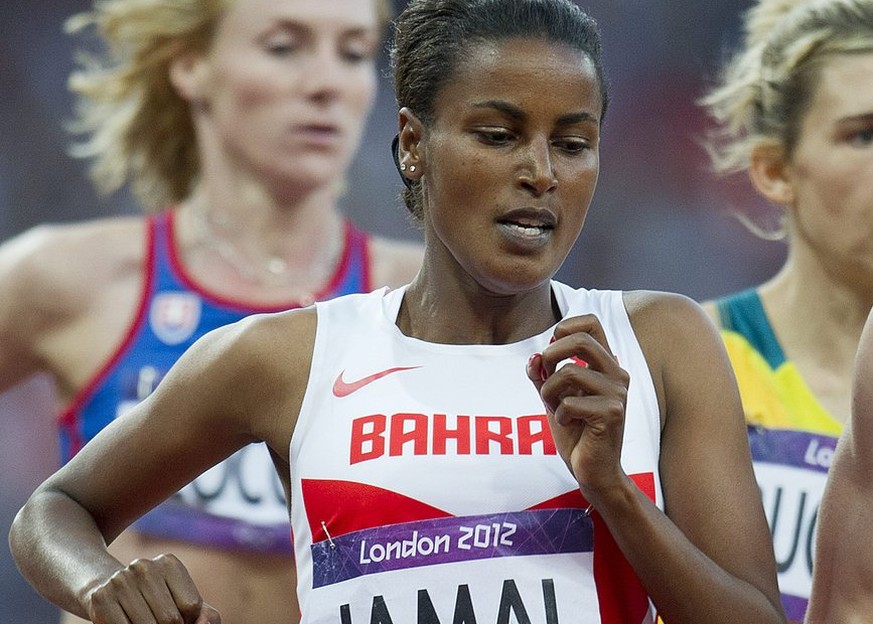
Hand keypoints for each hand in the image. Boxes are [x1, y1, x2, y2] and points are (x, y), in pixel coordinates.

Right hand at [86, 554, 220, 623]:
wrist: (103, 589)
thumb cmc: (153, 601)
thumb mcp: (181, 602)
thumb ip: (203, 615)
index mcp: (169, 564)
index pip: (192, 607)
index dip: (186, 620)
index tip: (176, 615)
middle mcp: (144, 567)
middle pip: (170, 619)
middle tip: (156, 619)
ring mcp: (120, 581)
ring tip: (141, 620)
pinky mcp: (101, 598)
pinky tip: (126, 622)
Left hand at [525, 314, 628, 503]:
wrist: (595, 472)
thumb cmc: (576, 433)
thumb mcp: (553, 398)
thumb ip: (542, 375)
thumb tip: (534, 357)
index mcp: (606, 364)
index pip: (591, 322)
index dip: (565, 327)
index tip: (551, 349)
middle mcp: (617, 373)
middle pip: (580, 339)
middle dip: (551, 354)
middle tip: (545, 377)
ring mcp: (617, 393)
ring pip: (568, 372)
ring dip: (549, 391)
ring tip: (555, 407)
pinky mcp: (612, 413)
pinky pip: (569, 402)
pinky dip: (559, 413)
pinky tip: (569, 424)